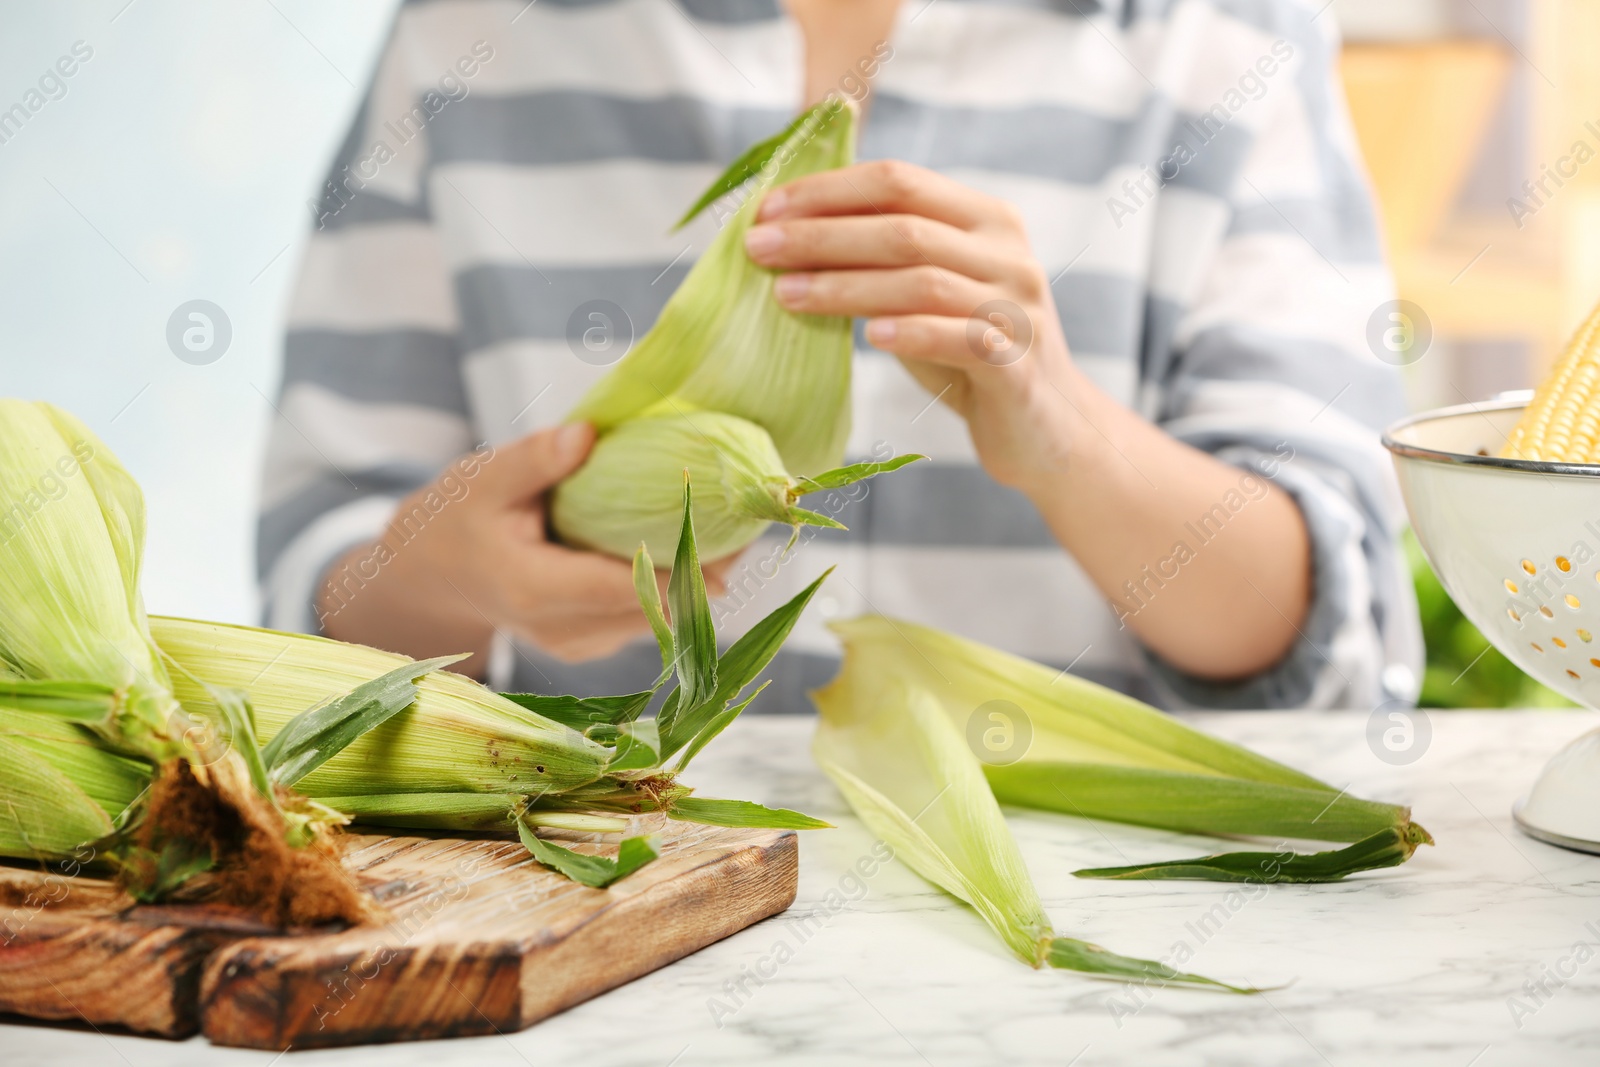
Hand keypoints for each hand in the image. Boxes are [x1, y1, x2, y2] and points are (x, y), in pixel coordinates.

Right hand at [317, 423, 725, 669]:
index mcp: (535, 590)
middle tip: (752, 518)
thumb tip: (589, 434)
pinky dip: (674, 583)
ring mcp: (579, 644)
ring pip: (659, 618)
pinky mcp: (591, 643)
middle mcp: (563, 630)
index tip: (727, 532)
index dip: (680, 564)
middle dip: (704, 567)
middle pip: (654, 607)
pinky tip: (701, 543)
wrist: (431, 579)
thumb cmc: (455, 520)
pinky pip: (647, 617)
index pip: (623, 585)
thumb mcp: (483, 479)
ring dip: (697, 577)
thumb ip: (534, 459)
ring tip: (739, 526)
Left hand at [745, 160, 1097, 494]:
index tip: (765, 209)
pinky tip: (870, 336)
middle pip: (903, 228)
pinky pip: (962, 338)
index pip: (899, 182)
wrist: (1047, 428)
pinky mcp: (1019, 365)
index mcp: (985, 218)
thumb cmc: (969, 355)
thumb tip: (788, 232)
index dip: (829, 191)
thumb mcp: (929, 293)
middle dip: (821, 235)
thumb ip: (884, 258)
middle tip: (757, 248)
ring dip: (846, 286)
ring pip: (923, 281)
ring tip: (785, 294)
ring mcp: (1018, 307)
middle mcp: (1008, 252)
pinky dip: (913, 333)